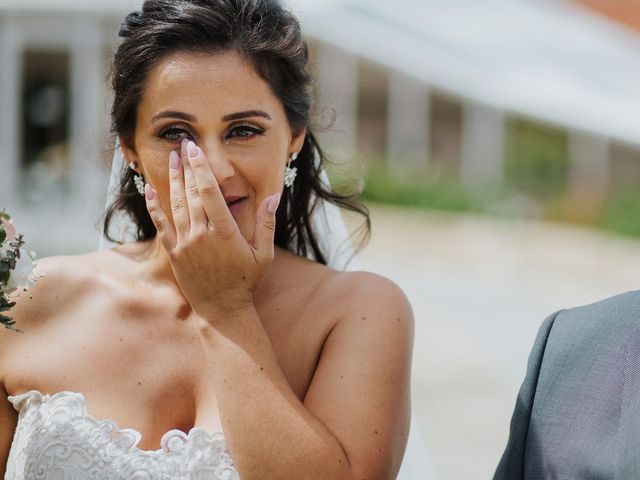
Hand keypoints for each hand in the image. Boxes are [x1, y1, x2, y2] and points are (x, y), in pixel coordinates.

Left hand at [144, 139, 280, 320]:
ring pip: (176, 204)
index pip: (209, 192)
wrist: (221, 309)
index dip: (201, 168)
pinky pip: (162, 225)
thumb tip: (274, 196)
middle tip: (183, 144)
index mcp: (225, 232)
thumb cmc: (246, 281)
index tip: (195, 149)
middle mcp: (202, 234)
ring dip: (172, 180)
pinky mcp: (174, 253)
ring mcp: (185, 244)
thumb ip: (267, 223)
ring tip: (171, 159)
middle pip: (191, 192)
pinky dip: (154, 207)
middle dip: (187, 166)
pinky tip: (149, 190)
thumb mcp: (264, 254)